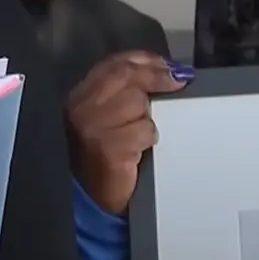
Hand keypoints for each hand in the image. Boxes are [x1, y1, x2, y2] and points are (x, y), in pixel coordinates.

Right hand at [66, 51, 193, 215]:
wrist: (93, 199)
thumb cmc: (105, 155)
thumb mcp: (110, 116)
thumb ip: (129, 89)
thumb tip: (171, 71)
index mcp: (80, 95)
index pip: (114, 63)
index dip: (145, 60)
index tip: (170, 66)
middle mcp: (81, 107)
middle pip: (126, 75)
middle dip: (156, 77)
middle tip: (178, 82)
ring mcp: (92, 127)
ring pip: (138, 102)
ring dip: (149, 117)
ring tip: (142, 134)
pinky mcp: (108, 148)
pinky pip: (144, 130)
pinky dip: (149, 138)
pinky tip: (141, 150)